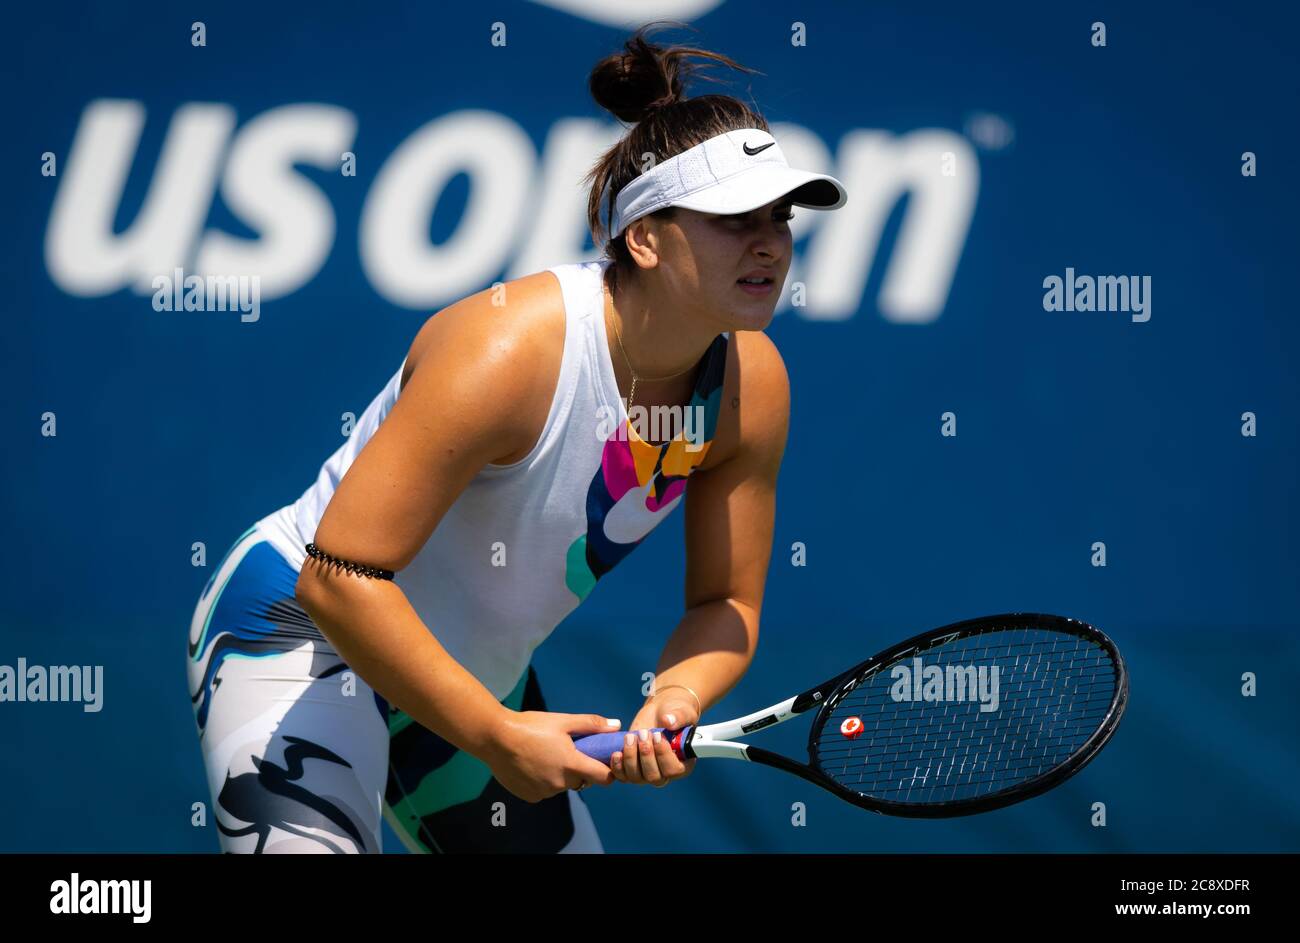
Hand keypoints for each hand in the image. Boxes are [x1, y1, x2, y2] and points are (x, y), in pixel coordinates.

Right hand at [483, 709, 619, 802]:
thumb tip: (615, 726)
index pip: (603, 777)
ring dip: (560, 775)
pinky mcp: (531, 796)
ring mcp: (544, 792)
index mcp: (571, 764)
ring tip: (545, 755)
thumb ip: (591, 724)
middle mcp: (560, 783)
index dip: (606, 770)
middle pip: (581, 780)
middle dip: (579, 768)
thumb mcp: (563, 721)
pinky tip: (532, 764)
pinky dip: (543, 781)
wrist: (495, 738)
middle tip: (567, 750)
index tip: (601, 761)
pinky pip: (545, 790)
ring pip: (562, 785)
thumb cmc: (530, 726)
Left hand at [613, 693, 698, 787]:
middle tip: (643, 733)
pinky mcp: (632, 769)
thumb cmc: (675, 714)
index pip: (674, 771)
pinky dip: (618, 767)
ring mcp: (647, 773)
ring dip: (631, 757)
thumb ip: (678, 717)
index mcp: (683, 763)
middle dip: (646, 755)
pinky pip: (623, 776)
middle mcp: (665, 773)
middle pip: (654, 777)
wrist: (659, 713)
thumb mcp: (681, 712)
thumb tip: (668, 722)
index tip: (657, 736)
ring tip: (630, 737)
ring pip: (637, 777)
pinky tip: (617, 752)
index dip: (664, 756)